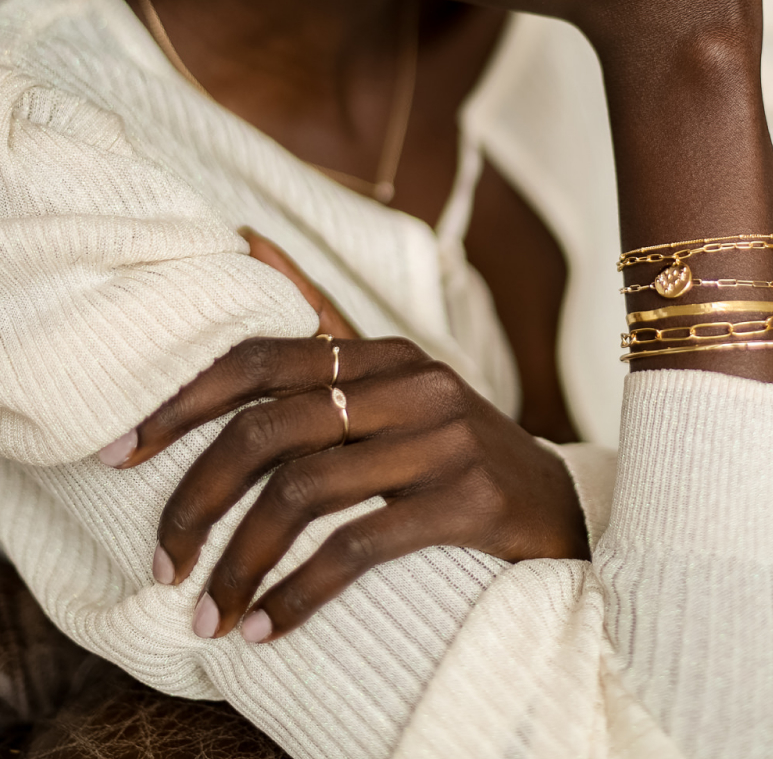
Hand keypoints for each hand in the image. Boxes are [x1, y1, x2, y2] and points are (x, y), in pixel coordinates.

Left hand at [110, 236, 587, 642]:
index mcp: (385, 353)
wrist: (560, 506)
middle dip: (196, 499)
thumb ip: (324, 326)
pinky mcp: (467, 500)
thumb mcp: (396, 386)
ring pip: (305, 490)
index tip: (118, 454)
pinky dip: (299, 591)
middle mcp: (414, 383)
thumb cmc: (453, 451)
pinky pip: (358, 545)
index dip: (180, 405)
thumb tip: (248, 241)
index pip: (260, 360)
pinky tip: (267, 626)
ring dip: (240, 560)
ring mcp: (443, 439)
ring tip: (207, 612)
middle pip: (270, 429)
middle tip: (159, 562)